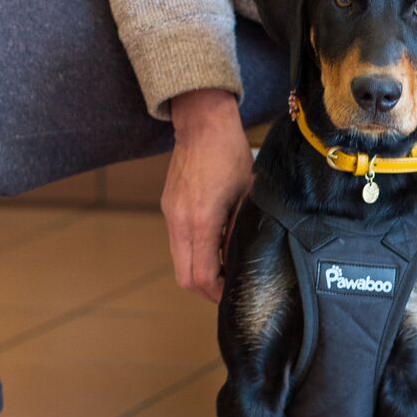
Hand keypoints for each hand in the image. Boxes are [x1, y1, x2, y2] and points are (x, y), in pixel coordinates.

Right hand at [163, 89, 252, 301]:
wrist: (202, 124)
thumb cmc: (229, 154)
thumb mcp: (247, 195)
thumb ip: (241, 230)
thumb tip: (240, 259)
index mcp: (201, 221)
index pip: (202, 276)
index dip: (218, 292)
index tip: (234, 292)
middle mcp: (180, 222)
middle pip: (184, 278)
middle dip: (205, 289)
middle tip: (227, 287)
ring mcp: (171, 215)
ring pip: (178, 262)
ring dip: (199, 271)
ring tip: (223, 265)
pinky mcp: (168, 208)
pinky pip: (177, 243)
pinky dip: (193, 253)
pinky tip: (213, 244)